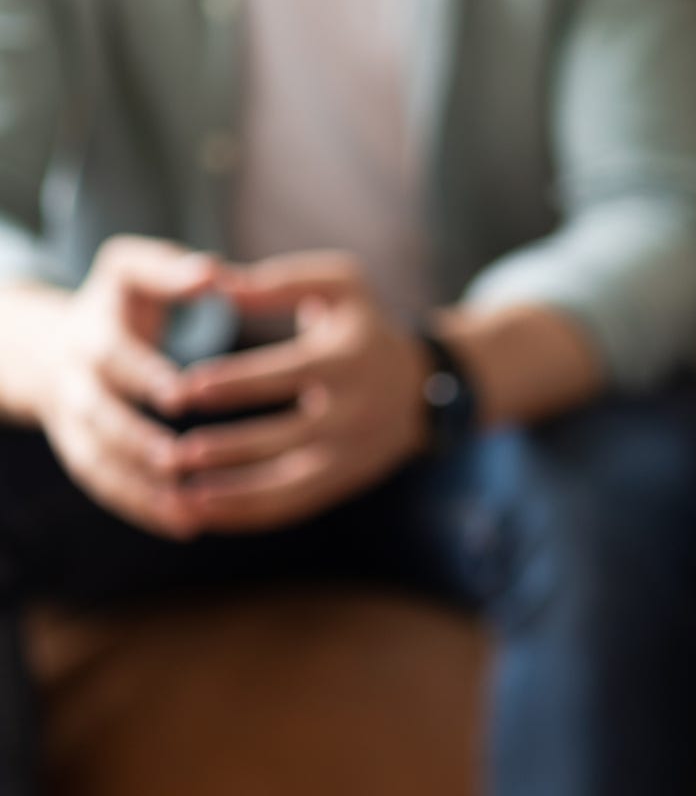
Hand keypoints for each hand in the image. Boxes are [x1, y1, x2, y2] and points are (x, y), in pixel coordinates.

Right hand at [32, 237, 219, 538]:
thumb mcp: (131, 271)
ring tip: (191, 512)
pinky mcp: (83, 455)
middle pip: (99, 418)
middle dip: (135, 440)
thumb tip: (212, 272)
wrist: (54, 345)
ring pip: (100, 463)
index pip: (113, 356)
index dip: (143, 374)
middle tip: (179, 460)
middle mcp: (76, 384)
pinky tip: (188, 526)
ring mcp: (75, 426)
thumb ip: (169, 268)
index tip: (180, 391)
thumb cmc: (119, 303)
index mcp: (91, 335)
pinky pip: (107, 488)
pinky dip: (142, 509)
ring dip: (141, 490)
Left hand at [171, 252, 430, 533]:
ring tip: (178, 494)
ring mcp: (350, 454)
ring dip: (231, 494)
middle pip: (286, 438)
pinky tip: (199, 511)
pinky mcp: (342, 482)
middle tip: (172, 454)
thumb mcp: (342, 286)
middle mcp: (355, 412)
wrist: (423, 387)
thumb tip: (217, 283)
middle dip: (228, 448)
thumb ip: (279, 282)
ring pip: (287, 485)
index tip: (183, 389)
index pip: (288, 374)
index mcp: (350, 359)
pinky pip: (290, 506)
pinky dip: (244, 513)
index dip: (235, 383)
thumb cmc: (364, 327)